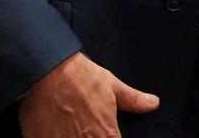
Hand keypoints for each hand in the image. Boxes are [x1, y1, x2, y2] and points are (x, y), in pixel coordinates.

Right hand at [18, 52, 158, 137]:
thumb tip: (153, 103)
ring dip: (69, 137)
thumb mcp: (110, 85)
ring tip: (66, 128)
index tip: (100, 132)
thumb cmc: (79, 76)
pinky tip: (51, 130)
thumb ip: (133, 100)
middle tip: (81, 127)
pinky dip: (50, 137)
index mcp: (107, 136)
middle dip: (87, 136)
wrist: (45, 68)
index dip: (108, 137)